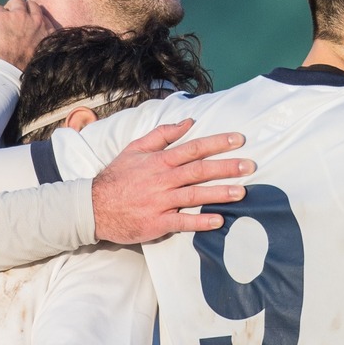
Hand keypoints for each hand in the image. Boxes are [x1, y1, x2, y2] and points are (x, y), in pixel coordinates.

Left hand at [0, 0, 59, 68]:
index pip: (44, 16)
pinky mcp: (3, 16)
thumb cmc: (21, 68)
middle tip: (12, 21)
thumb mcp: (40, 53)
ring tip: (0, 22)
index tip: (26, 25)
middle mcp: (37, 21)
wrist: (7, 70)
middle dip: (22, 11)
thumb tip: (29, 37)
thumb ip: (38, 40)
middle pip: (31, 5)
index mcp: (48, 32)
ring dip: (8, 10)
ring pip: (15, 2)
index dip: (33, 19)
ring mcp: (20, 16)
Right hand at [92, 121, 253, 244]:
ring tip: (242, 192)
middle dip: (226, 167)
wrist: (93, 207)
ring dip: (219, 193)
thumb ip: (163, 134)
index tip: (239, 139)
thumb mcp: (136, 148)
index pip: (194, 148)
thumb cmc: (117, 177)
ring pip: (194, 195)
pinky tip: (219, 220)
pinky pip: (182, 222)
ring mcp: (160, 202)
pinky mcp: (157, 222)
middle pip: (200, 170)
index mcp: (159, 160)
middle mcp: (162, 179)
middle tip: (250, 166)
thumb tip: (188, 122)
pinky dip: (200, 221)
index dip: (218, 142)